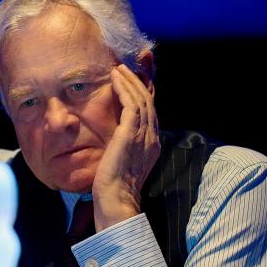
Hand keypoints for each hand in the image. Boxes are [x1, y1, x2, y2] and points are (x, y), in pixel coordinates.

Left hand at [91, 64, 160, 231]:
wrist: (116, 200)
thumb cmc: (114, 186)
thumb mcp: (121, 159)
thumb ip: (123, 145)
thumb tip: (115, 135)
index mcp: (152, 143)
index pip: (151, 111)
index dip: (143, 91)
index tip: (133, 78)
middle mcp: (152, 137)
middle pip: (149, 100)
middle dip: (139, 80)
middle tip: (126, 66)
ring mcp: (144, 135)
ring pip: (142, 99)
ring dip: (130, 81)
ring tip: (119, 69)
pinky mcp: (131, 134)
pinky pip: (132, 104)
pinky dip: (124, 89)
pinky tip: (115, 80)